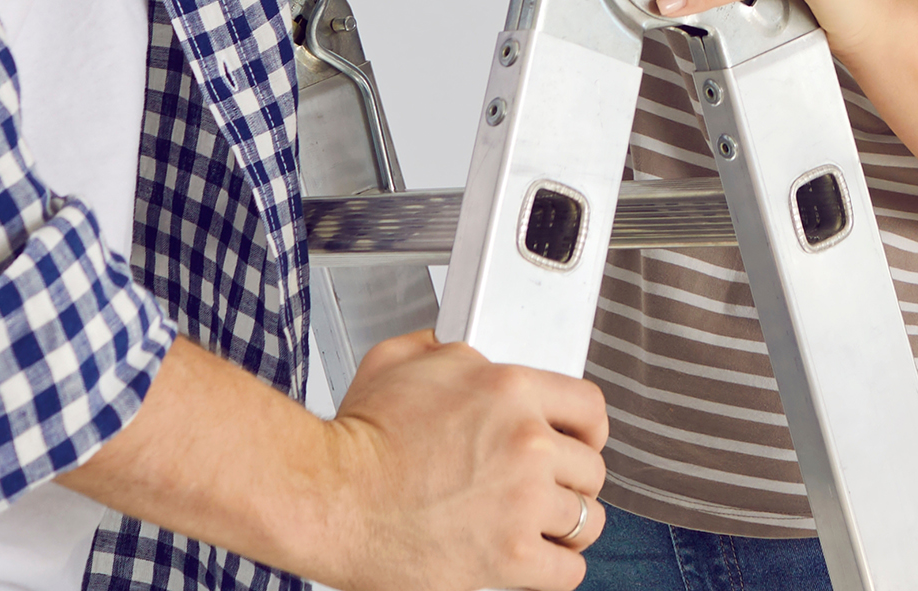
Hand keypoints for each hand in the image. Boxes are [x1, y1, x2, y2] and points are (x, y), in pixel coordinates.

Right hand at [310, 332, 608, 590]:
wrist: (326, 497)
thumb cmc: (355, 437)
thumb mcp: (400, 360)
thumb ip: (448, 349)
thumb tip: (466, 354)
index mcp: (509, 389)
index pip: (590, 407)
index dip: (587, 430)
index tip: (580, 444)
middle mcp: (527, 442)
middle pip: (592, 468)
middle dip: (570, 480)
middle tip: (547, 490)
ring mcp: (521, 501)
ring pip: (586, 520)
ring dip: (566, 525)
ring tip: (543, 526)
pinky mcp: (508, 556)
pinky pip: (568, 571)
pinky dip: (556, 570)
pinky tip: (537, 561)